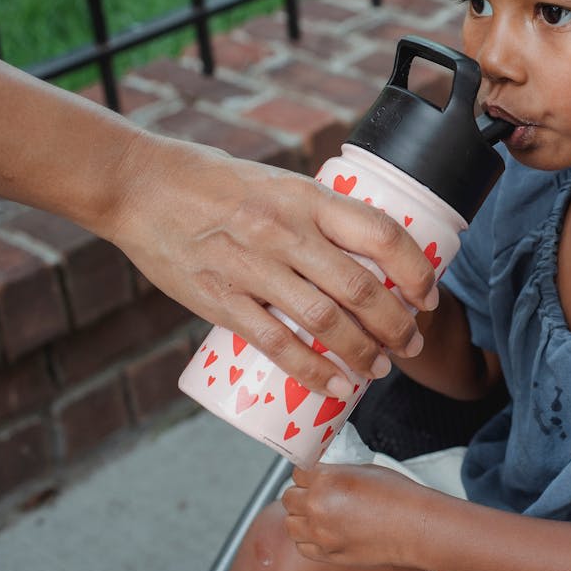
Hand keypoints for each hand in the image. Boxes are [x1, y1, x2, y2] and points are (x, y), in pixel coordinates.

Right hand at [101, 132, 438, 396]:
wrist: (141, 187)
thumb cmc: (216, 184)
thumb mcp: (280, 185)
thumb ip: (318, 216)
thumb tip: (367, 254)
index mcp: (308, 198)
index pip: (381, 234)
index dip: (417, 271)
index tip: (429, 298)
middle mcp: (286, 231)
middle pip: (361, 288)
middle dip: (397, 325)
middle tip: (411, 346)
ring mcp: (252, 266)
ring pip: (325, 321)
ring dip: (362, 352)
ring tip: (378, 369)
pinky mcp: (220, 298)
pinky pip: (275, 343)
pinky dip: (312, 370)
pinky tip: (336, 386)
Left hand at [283, 462, 428, 566]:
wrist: (414, 527)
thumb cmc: (398, 496)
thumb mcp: (365, 471)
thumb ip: (337, 473)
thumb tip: (323, 476)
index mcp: (327, 480)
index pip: (297, 473)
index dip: (307, 473)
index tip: (313, 475)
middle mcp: (317, 507)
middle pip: (289, 497)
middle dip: (301, 493)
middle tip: (317, 493)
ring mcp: (320, 534)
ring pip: (290, 524)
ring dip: (301, 517)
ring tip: (318, 514)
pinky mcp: (327, 554)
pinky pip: (302, 546)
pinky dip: (308, 539)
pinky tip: (324, 532)